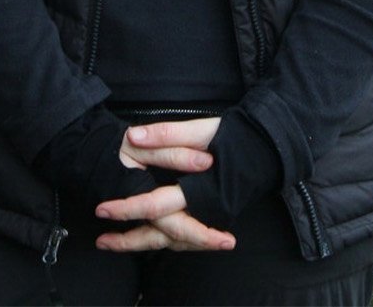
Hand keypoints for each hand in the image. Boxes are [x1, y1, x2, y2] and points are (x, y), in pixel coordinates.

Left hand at [96, 117, 232, 251]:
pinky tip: (151, 237)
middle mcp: (204, 210)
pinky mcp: (214, 215)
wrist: (270, 145)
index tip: (103, 208)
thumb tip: (133, 135)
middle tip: (102, 242)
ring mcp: (210, 216)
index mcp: (199, 189)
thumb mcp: (202, 129)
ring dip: (143, 243)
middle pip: (162, 235)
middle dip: (130, 241)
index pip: (156, 206)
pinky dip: (166, 240)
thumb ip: (167, 135)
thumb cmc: (237, 136)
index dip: (128, 209)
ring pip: (173, 240)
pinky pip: (186, 237)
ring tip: (116, 244)